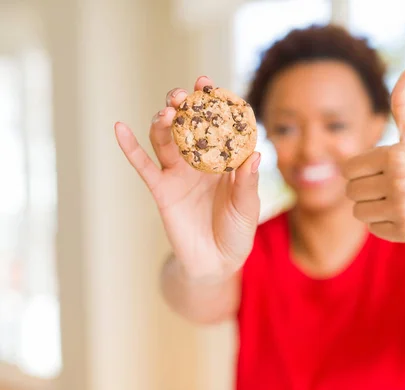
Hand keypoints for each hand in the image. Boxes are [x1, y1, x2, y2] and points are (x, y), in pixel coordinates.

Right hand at [115, 76, 260, 279]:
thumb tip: (256, 154)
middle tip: (184, 94)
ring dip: (163, 121)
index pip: (217, 125)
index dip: (212, 104)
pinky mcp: (161, 189)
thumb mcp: (247, 207)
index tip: (208, 84)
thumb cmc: (237, 231)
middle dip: (184, 106)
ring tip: (168, 110)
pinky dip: (129, 147)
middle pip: (186, 125)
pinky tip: (120, 128)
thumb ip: (248, 182)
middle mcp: (199, 161)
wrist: (216, 262)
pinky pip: (142, 166)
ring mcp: (178, 173)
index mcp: (223, 159)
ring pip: (165, 138)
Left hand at [343, 68, 404, 243]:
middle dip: (365, 191)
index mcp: (396, 154)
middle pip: (350, 191)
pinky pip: (372, 229)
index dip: (361, 171)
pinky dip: (384, 225)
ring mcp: (403, 206)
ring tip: (397, 201)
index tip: (381, 171)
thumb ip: (403, 104)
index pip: (348, 169)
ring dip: (372, 209)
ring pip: (358, 212)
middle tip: (390, 188)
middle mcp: (399, 180)